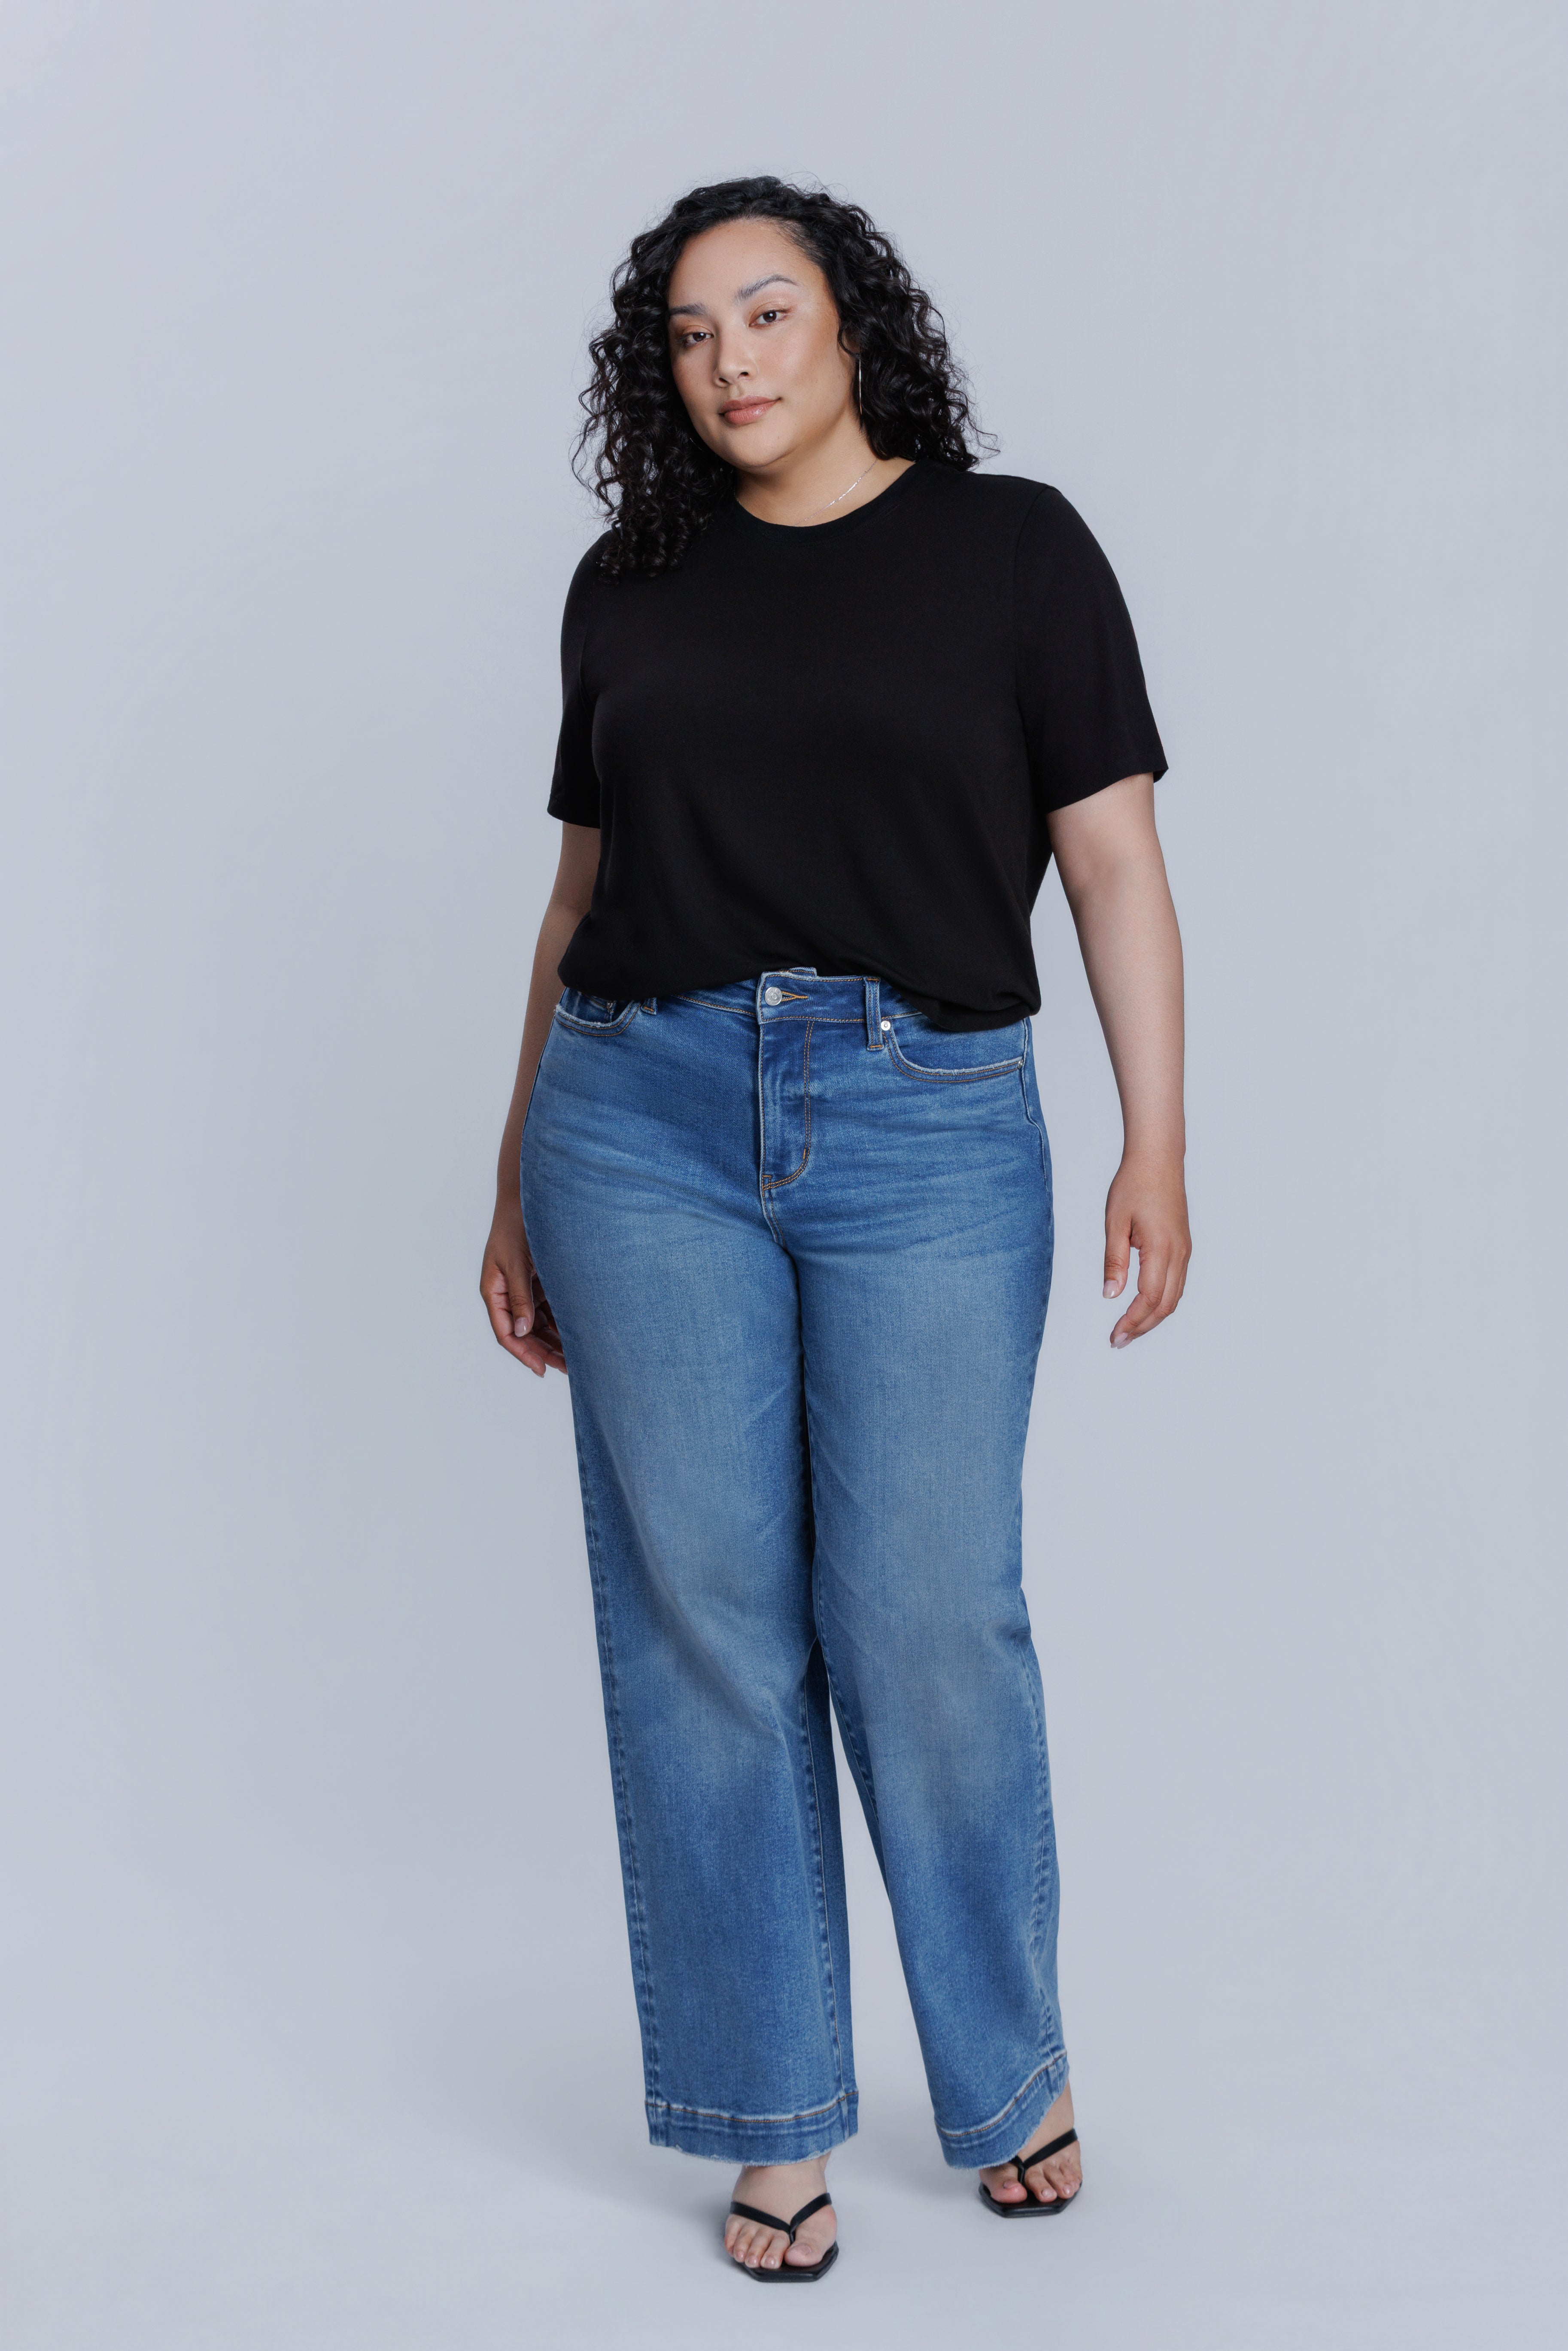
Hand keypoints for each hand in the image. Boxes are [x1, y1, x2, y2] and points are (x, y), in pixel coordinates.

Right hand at [481, 1206, 565, 1376]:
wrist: (527, 1198)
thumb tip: (523, 1331)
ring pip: (538, 1323)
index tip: (542, 1370)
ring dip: (555, 1339)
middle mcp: (507, 1294)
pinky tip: (580, 1332)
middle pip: (525, 1332)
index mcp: (493, 1292)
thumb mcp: (517, 1263)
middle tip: (569, 1369)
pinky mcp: (538, 1280)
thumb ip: (520, 1297)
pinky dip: (562, 1321)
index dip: (523, 1353)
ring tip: (578, 1357)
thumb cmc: (516, 1226)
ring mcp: (523, 1288)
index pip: (506, 1332)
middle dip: (545, 1352)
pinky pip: (549, 1307)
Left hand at [1103, 1156, 1189, 1346]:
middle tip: (1118, 1341)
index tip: (1115, 1336)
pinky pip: (1177, 1283)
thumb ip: (1113, 1260)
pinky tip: (1144, 1306)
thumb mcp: (1115, 1222)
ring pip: (1174, 1297)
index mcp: (1161, 1249)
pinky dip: (1162, 1302)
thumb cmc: (1134, 1185)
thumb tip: (1110, 1294)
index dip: (1132, 1322)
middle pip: (1165, 1305)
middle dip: (1142, 1327)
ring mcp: (1184, 1250)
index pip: (1149, 1298)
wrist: (1159, 1159)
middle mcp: (1179, 1253)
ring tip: (1129, 1330)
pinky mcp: (1183, 1246)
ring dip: (1153, 1317)